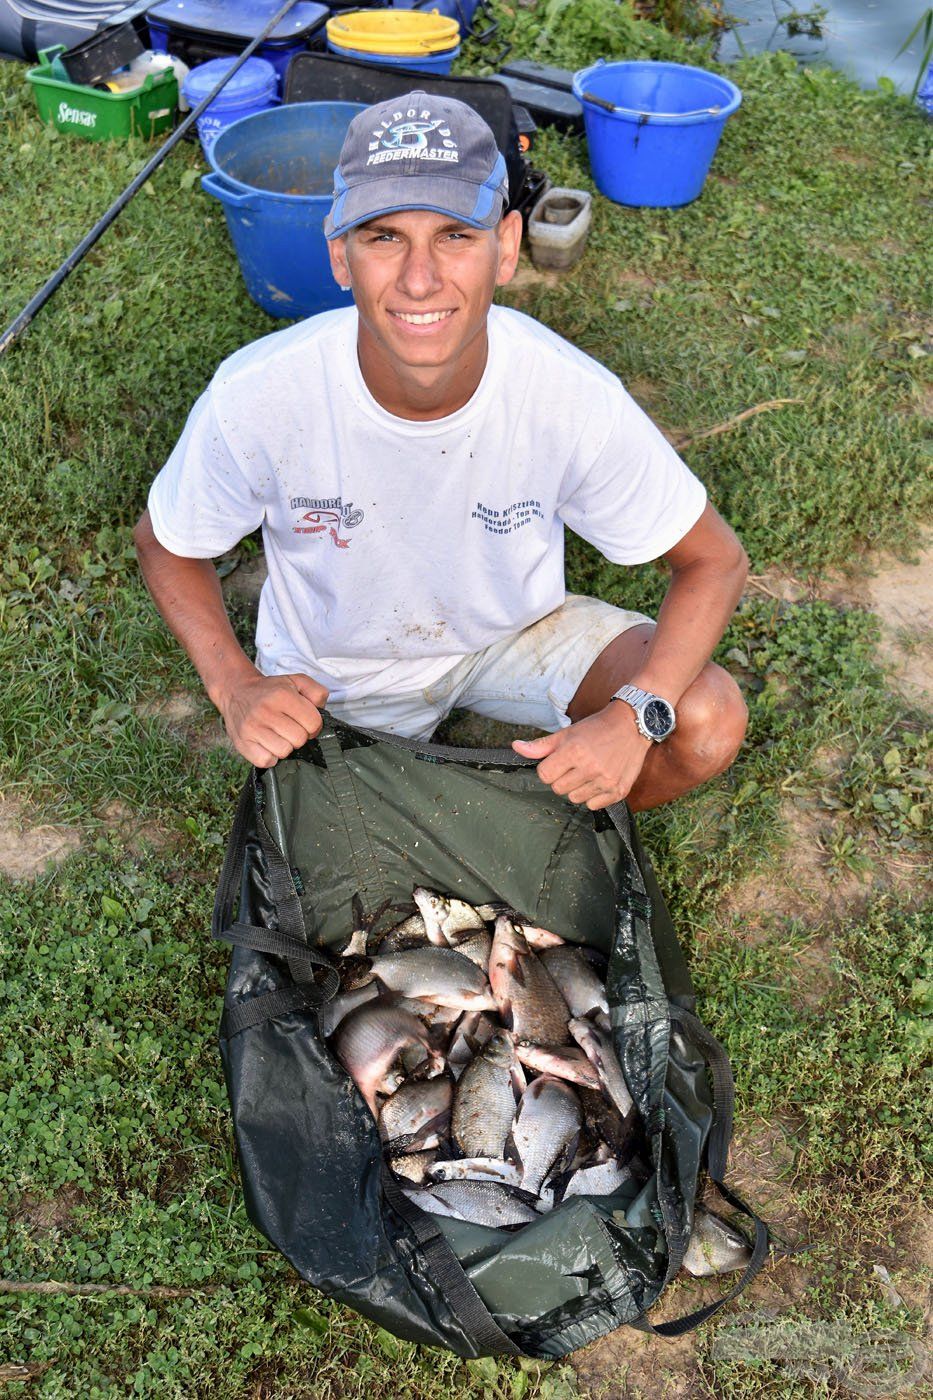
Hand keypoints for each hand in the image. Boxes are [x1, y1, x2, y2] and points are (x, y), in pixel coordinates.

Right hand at [218, 671, 328, 767]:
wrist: (236, 692)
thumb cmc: (270, 690)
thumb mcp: (296, 681)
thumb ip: (316, 692)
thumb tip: (321, 711)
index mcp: (281, 695)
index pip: (313, 723)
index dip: (313, 725)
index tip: (304, 721)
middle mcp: (265, 711)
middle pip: (299, 739)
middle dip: (299, 735)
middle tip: (289, 727)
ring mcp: (251, 729)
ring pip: (284, 752)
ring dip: (285, 746)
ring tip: (277, 734)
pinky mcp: (242, 743)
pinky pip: (267, 761)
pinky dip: (270, 756)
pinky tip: (267, 743)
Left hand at [512, 703, 651, 809]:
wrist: (632, 725)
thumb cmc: (596, 728)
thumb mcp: (567, 733)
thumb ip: (541, 746)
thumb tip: (516, 747)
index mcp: (574, 751)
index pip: (545, 776)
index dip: (549, 768)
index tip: (560, 761)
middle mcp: (590, 768)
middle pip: (558, 789)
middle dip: (562, 778)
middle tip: (576, 765)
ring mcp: (605, 781)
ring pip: (574, 798)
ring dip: (578, 787)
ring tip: (589, 771)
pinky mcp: (618, 791)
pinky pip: (593, 805)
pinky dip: (594, 796)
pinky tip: (600, 779)